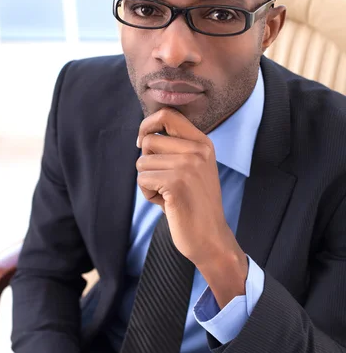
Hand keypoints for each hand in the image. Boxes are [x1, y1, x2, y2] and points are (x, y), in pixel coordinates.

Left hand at [137, 107, 247, 306]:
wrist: (210, 238)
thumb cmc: (194, 205)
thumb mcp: (192, 169)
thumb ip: (175, 150)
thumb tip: (143, 136)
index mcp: (203, 143)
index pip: (167, 114)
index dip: (147, 125)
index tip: (142, 142)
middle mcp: (197, 150)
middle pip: (149, 141)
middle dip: (147, 163)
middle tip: (163, 182)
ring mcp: (188, 165)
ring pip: (142, 162)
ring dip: (148, 182)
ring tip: (168, 196)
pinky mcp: (176, 183)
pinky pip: (143, 180)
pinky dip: (148, 194)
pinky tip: (166, 204)